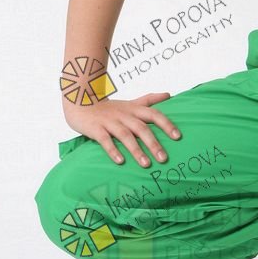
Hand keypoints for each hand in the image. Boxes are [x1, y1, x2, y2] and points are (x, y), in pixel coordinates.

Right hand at [63, 91, 181, 166]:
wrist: (80, 101)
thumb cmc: (109, 107)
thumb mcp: (130, 102)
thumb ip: (149, 100)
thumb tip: (169, 94)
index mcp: (134, 109)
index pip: (154, 114)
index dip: (166, 124)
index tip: (178, 136)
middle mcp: (124, 115)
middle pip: (142, 128)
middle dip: (153, 143)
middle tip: (164, 159)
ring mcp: (109, 122)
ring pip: (125, 136)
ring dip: (136, 150)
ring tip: (146, 164)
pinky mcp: (96, 129)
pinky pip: (105, 140)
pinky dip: (113, 150)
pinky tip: (120, 161)